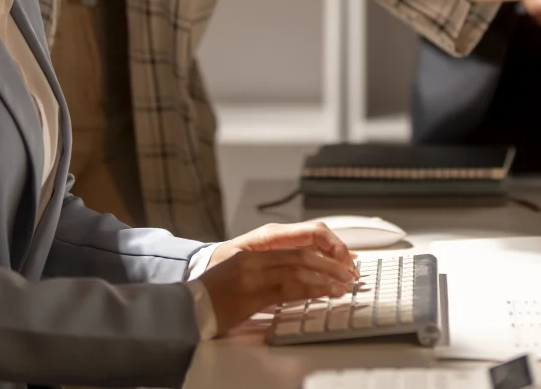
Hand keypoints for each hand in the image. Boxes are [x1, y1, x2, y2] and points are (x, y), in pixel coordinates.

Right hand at [200, 225, 356, 333]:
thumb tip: (309, 266)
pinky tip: (326, 293)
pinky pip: (289, 288)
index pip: (303, 238)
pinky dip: (312, 289)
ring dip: (327, 277)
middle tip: (350, 273)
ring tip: (344, 285)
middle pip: (305, 253)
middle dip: (332, 263)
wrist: (190, 301)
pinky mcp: (251, 293)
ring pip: (300, 268)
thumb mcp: (247, 263)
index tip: (345, 256)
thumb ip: (275, 260)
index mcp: (259, 243)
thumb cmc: (218, 285)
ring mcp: (254, 272)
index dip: (328, 246)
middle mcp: (258, 254)